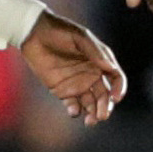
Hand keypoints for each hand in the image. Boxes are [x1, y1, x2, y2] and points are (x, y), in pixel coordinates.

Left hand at [20, 11, 126, 126]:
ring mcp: (77, 83)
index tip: (116, 98)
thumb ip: (95, 52)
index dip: (119, 88)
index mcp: (100, 61)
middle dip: (105, 107)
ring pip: (90, 103)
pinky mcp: (62, 90)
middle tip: (102, 116)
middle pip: (104, 95)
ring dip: (92, 113)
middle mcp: (92, 74)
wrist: (33, 33)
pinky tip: (74, 111)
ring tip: (90, 121)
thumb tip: (111, 67)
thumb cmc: (59, 30)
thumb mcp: (80, 37)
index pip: (115, 78)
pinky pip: (72, 104)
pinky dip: (75, 110)